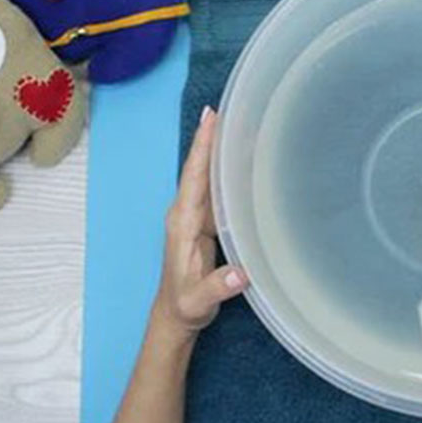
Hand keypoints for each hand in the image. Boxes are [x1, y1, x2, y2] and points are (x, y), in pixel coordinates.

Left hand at [151, 107, 246, 342]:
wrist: (176, 314)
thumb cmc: (186, 305)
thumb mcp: (199, 300)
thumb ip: (218, 287)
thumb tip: (241, 273)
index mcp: (182, 222)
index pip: (194, 177)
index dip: (203, 147)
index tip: (212, 118)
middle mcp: (187, 212)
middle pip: (201, 168)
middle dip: (214, 138)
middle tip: (235, 108)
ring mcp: (197, 216)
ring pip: (210, 176)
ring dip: (224, 151)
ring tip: (245, 124)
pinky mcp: (207, 222)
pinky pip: (218, 189)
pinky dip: (230, 170)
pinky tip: (245, 158)